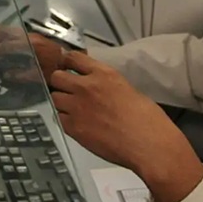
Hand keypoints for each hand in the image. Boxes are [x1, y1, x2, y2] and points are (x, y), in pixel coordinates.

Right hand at [0, 29, 64, 80]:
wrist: (69, 61)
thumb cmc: (54, 69)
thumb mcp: (39, 76)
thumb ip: (22, 75)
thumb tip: (6, 74)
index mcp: (28, 46)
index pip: (6, 46)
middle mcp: (28, 36)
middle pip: (5, 32)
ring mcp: (30, 34)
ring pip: (9, 29)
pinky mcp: (33, 35)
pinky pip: (15, 31)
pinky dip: (4, 34)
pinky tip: (1, 41)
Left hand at [50, 52, 202, 201]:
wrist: (148, 144)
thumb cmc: (147, 119)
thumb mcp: (127, 89)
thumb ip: (106, 85)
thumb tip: (98, 88)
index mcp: (103, 74)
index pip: (73, 57)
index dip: (67, 63)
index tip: (67, 68)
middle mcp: (86, 86)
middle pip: (57, 77)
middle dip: (60, 83)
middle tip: (67, 91)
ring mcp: (77, 107)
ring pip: (54, 98)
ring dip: (60, 102)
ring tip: (71, 110)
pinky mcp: (73, 127)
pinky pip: (58, 118)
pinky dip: (63, 120)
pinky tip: (75, 124)